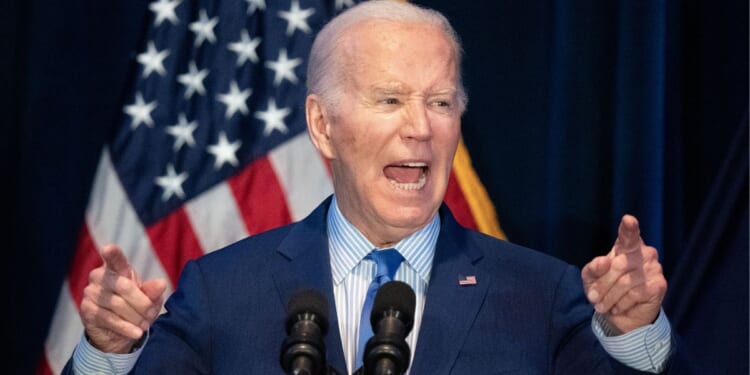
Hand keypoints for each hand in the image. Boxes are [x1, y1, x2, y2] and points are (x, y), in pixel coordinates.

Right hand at [79, 244, 166, 352]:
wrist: (117, 333)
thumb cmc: (135, 307)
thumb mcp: (149, 299)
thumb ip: (153, 291)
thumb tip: (161, 284)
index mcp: (116, 268)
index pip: (115, 259)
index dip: (112, 254)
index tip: (108, 248)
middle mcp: (99, 277)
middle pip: (124, 287)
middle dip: (142, 303)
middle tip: (152, 313)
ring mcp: (91, 293)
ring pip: (117, 305)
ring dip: (136, 317)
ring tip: (145, 324)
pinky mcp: (86, 310)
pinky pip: (109, 319)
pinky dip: (126, 327)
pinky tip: (136, 333)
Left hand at [581, 215, 666, 333]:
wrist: (620, 316)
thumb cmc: (605, 290)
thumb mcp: (591, 279)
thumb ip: (593, 269)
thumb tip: (603, 261)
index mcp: (626, 246)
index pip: (628, 235)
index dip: (629, 228)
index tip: (628, 220)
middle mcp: (643, 253)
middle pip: (619, 265)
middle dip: (602, 284)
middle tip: (593, 298)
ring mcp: (654, 268)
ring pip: (626, 282)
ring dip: (609, 297)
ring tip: (602, 305)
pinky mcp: (659, 285)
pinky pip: (635, 294)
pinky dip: (621, 303)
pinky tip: (618, 307)